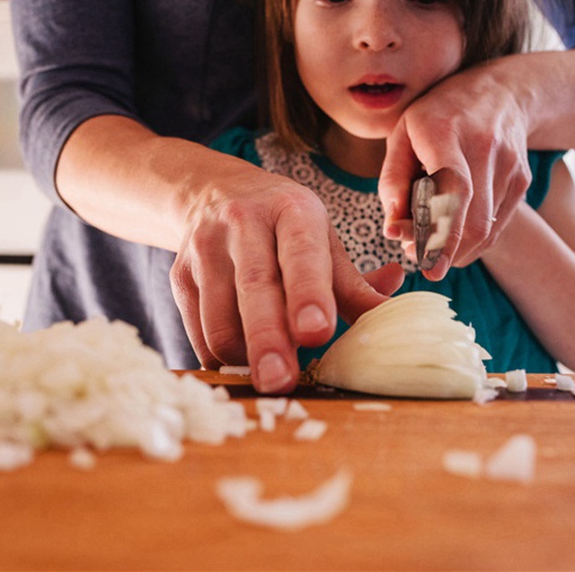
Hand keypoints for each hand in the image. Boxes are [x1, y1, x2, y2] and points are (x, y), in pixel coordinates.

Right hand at [170, 166, 399, 393]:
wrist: (211, 193)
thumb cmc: (281, 225)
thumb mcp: (322, 241)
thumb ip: (356, 285)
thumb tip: (395, 314)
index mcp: (292, 211)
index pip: (301, 253)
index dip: (308, 294)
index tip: (316, 334)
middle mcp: (243, 223)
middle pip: (254, 288)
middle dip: (268, 340)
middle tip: (282, 382)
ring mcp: (205, 249)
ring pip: (220, 318)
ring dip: (246, 356)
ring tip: (269, 368)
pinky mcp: (178, 276)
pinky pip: (198, 333)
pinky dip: (221, 357)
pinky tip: (241, 360)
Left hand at [379, 63, 531, 279]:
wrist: (500, 92)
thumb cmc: (436, 117)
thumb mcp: (402, 136)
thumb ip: (392, 182)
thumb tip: (393, 229)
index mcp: (446, 132)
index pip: (452, 188)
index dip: (442, 231)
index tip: (425, 262)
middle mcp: (484, 147)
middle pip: (472, 220)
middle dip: (444, 252)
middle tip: (421, 260)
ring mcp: (509, 165)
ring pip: (486, 230)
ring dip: (456, 250)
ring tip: (433, 244)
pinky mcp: (523, 180)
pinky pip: (496, 227)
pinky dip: (473, 241)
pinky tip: (456, 233)